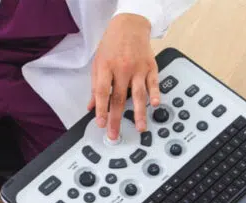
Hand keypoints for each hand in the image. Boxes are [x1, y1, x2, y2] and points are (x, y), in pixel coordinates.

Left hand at [87, 14, 159, 139]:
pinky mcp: (151, 67)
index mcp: (106, 68)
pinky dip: (155, 93)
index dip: (101, 109)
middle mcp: (122, 69)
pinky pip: (154, 82)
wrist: (130, 25)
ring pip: (138, 94)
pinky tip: (155, 104)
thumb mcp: (98, 63)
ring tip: (139, 127)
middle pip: (119, 98)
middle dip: (117, 119)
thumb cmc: (112, 45)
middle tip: (115, 134)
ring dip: (139, 113)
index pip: (102, 92)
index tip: (101, 123)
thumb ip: (95, 86)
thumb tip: (90, 107)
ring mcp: (138, 68)